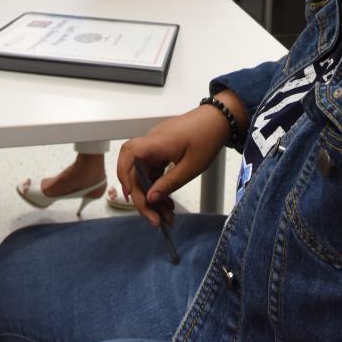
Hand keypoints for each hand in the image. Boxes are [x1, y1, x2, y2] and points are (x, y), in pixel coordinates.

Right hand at [115, 94, 243, 227]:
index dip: (123, 174)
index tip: (130, 194)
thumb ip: (169, 183)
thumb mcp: (191, 167)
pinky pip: (154, 171)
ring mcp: (156, 148)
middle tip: (156, 221)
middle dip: (143, 199)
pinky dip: (159, 186)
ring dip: (152, 196)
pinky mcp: (162, 151)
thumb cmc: (206, 139)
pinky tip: (167, 202)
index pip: (128, 153)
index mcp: (156, 143)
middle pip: (136, 173)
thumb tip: (150, 198)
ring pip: (145, 175)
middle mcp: (151, 144)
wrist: (218, 120)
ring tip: (166, 217)